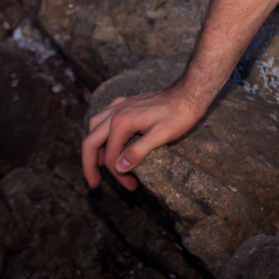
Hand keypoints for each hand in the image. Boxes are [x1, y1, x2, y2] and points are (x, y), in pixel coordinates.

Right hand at [82, 87, 204, 190]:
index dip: (118, 174)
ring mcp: (120, 105)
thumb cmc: (179, 115)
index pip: (110, 155)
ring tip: (99, 164)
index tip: (130, 185)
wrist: (189, 93)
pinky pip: (104, 116)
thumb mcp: (161, 136)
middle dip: (90, 164)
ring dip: (94, 146)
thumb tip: (119, 167)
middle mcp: (115, 112)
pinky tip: (108, 138)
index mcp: (121, 122)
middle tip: (94, 183)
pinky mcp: (127, 102)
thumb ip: (138, 151)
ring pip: (94, 126)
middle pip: (91, 140)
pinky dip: (101, 130)